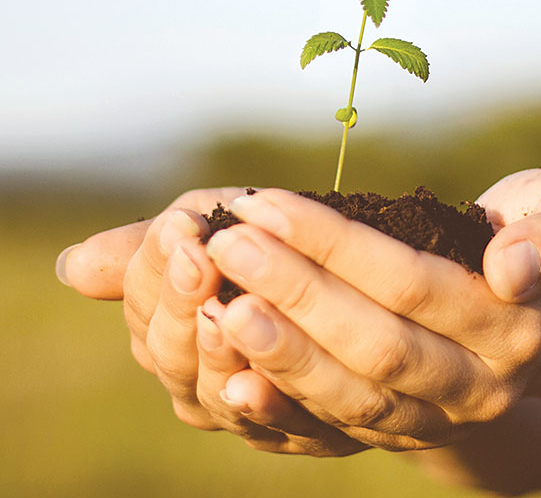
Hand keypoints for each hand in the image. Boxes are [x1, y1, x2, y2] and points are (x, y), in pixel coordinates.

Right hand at [57, 187, 366, 454]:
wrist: (355, 280)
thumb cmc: (276, 242)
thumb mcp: (220, 224)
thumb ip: (154, 249)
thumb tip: (72, 266)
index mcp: (169, 324)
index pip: (143, 300)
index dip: (155, 264)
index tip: (182, 224)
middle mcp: (197, 375)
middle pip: (169, 351)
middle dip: (182, 299)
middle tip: (201, 254)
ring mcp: (245, 406)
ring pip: (213, 391)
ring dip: (216, 350)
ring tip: (226, 309)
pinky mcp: (303, 428)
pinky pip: (278, 427)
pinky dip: (262, 406)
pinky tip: (255, 383)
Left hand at [204, 168, 540, 450]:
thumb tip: (513, 269)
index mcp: (513, 327)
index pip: (410, 283)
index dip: (335, 245)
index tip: (266, 203)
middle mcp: (477, 386)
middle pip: (373, 345)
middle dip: (293, 293)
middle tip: (226, 246)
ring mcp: (439, 418)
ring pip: (351, 398)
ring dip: (279, 352)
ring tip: (216, 304)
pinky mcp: (404, 431)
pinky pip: (340, 430)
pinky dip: (284, 408)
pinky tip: (230, 382)